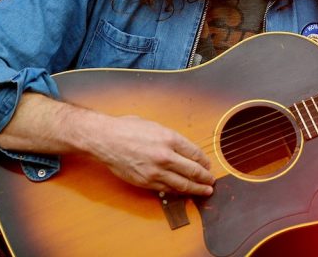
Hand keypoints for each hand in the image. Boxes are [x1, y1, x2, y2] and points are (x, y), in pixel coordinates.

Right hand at [89, 114, 214, 195]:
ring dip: (196, 189)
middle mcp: (166, 156)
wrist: (106, 139)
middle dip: (205, 178)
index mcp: (170, 138)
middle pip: (193, 171)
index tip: (208, 165)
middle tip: (211, 181)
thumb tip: (182, 148)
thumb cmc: (127, 129)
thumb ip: (170, 138)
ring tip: (204, 191)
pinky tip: (183, 191)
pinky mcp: (146, 182)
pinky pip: (167, 189)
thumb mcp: (155, 126)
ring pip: (182, 184)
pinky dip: (178, 191)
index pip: (195, 154)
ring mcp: (156, 171)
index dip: (204, 162)